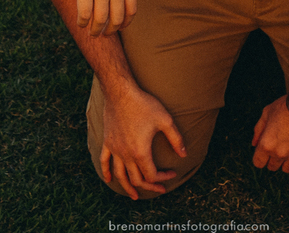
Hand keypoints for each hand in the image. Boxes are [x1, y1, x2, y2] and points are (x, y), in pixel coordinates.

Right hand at [68, 0, 137, 36]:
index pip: (131, 11)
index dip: (125, 22)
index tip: (119, 26)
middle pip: (117, 19)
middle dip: (110, 30)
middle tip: (104, 34)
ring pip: (100, 20)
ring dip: (96, 30)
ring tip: (92, 34)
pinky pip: (84, 13)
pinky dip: (83, 22)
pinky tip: (81, 24)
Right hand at [101, 84, 188, 199]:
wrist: (121, 92)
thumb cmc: (144, 105)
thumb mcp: (165, 120)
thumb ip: (176, 139)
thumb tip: (184, 154)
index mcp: (140, 152)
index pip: (152, 175)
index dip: (163, 178)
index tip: (172, 173)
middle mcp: (126, 154)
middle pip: (137, 179)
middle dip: (149, 187)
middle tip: (159, 189)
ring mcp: (115, 149)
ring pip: (119, 175)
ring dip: (127, 187)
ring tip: (134, 195)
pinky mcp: (107, 142)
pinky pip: (104, 161)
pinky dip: (106, 172)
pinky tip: (109, 180)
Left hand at [251, 95, 288, 172]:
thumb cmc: (285, 106)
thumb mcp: (267, 113)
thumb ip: (258, 130)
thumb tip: (254, 144)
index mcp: (266, 144)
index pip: (258, 163)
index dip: (260, 157)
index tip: (264, 150)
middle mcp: (278, 153)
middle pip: (272, 167)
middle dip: (272, 159)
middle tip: (278, 146)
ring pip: (286, 169)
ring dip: (285, 162)